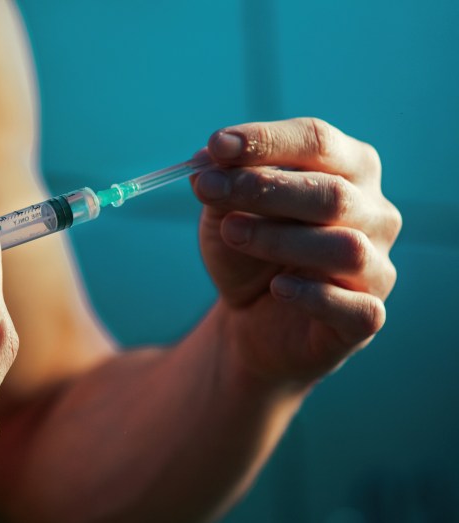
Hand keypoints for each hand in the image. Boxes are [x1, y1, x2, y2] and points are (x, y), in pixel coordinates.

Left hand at [192, 117, 401, 384]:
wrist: (250, 321)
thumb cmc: (246, 253)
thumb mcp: (225, 212)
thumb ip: (222, 183)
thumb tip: (207, 159)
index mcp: (349, 170)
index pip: (318, 142)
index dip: (267, 141)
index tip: (217, 145)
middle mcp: (374, 213)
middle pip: (332, 193)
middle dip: (265, 188)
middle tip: (208, 188)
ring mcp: (376, 266)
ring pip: (345, 248)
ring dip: (280, 238)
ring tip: (232, 232)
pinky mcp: (365, 317)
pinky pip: (354, 307)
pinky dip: (314, 296)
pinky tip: (278, 289)